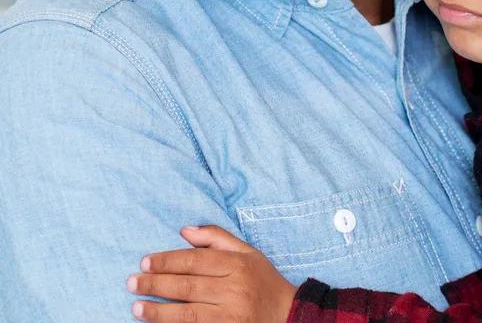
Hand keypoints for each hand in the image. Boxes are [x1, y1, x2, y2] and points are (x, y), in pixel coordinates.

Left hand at [128, 225, 296, 322]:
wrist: (286, 315)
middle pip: (188, 285)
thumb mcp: (248, 252)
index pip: (196, 260)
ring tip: (136, 307)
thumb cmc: (263, 281)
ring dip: (159, 311)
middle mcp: (234, 289)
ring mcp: (230, 315)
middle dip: (157, 283)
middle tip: (132, 282)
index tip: (145, 261)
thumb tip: (184, 230)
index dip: (168, 260)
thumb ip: (217, 238)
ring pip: (188, 313)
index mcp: (239, 264)